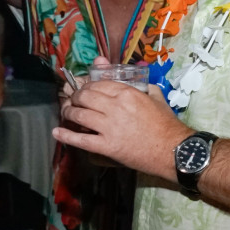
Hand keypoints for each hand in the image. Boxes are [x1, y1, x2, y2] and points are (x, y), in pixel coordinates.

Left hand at [53, 65, 188, 179]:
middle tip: (73, 99)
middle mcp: (115, 107)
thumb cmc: (166, 123)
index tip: (84, 89)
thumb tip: (128, 79)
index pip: (98, 83)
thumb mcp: (156, 96)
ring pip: (79, 114)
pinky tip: (57, 132)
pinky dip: (66, 135)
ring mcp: (109, 127)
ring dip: (69, 111)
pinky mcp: (106, 146)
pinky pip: (81, 140)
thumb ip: (141, 85)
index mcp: (127, 92)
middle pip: (85, 96)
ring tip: (66, 112)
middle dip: (75, 96)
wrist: (172, 150)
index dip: (87, 85)